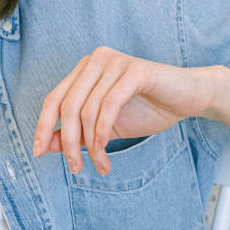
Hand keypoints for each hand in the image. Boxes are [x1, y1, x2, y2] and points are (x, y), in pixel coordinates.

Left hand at [32, 47, 220, 174]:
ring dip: (90, 145)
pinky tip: (106, 151)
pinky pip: (108, 106)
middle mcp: (95, 60)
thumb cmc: (148, 109)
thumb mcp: (104, 127)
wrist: (190, 98)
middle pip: (67, 107)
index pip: (53, 100)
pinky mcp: (134, 70)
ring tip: (99, 164)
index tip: (39, 153)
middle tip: (76, 168)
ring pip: (87, 110)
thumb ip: (75, 133)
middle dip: (68, 143)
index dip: (43, 127)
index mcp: (84, 70)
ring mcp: (114, 62)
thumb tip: (46, 145)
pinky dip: (103, 133)